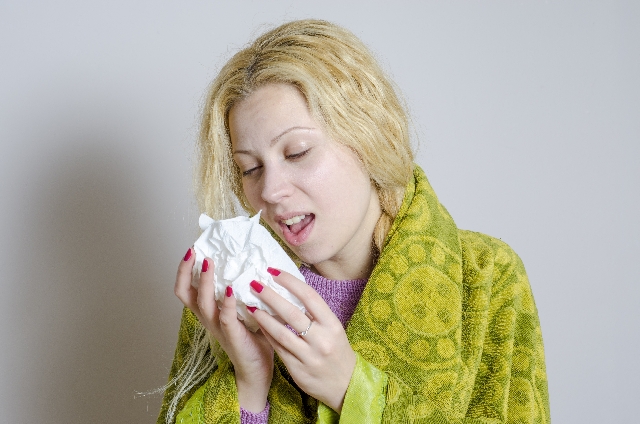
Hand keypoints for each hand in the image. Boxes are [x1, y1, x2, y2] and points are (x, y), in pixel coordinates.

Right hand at [174, 248, 273, 411]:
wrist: (257, 369)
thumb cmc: (253, 337)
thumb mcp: (243, 309)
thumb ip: (243, 290)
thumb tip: (254, 262)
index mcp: (208, 311)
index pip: (186, 289)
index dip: (183, 270)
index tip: (191, 250)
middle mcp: (208, 318)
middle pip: (185, 293)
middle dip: (186, 271)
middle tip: (194, 252)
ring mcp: (218, 327)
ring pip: (203, 302)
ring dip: (204, 281)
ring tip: (208, 264)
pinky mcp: (232, 336)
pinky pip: (224, 318)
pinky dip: (225, 302)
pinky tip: (229, 289)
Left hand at [248, 268, 356, 412]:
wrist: (346, 385)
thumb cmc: (337, 351)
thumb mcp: (334, 329)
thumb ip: (315, 313)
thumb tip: (292, 289)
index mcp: (332, 324)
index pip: (309, 297)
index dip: (289, 282)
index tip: (273, 272)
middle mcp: (321, 339)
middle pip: (291, 312)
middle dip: (270, 296)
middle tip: (255, 283)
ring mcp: (309, 356)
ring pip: (281, 332)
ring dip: (263, 316)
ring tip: (250, 304)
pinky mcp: (297, 369)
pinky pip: (278, 347)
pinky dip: (267, 334)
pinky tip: (258, 323)